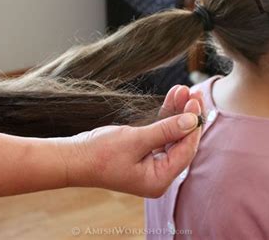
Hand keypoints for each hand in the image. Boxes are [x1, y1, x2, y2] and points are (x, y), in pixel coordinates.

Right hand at [67, 85, 202, 197]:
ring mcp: (151, 164)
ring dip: (177, 113)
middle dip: (187, 116)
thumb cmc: (99, 153)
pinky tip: (172, 98)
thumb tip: (192, 120)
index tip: (196, 102)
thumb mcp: (135, 140)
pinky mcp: (144, 153)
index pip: (185, 151)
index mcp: (159, 180)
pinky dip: (165, 117)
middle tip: (194, 93)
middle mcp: (158, 174)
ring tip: (183, 89)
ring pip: (172, 135)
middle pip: (181, 142)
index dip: (192, 126)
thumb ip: (166, 130)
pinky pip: (160, 133)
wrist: (73, 158)